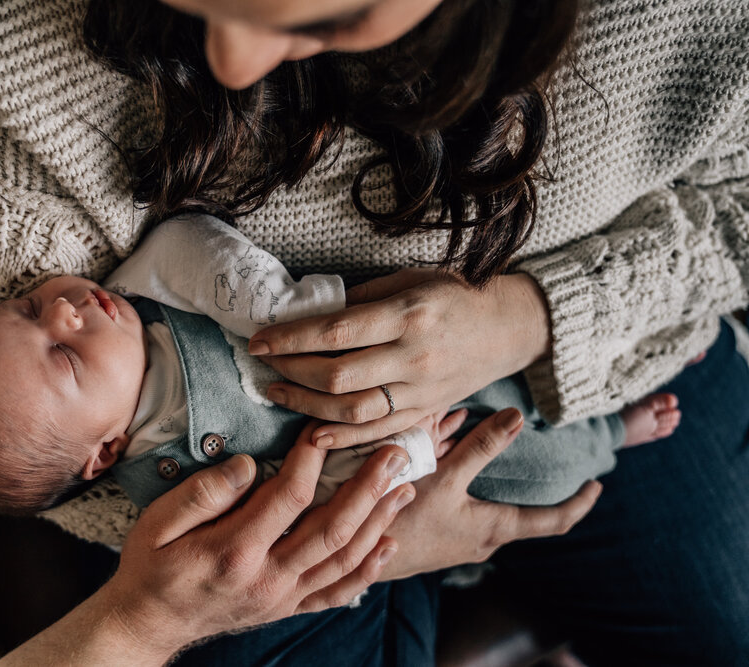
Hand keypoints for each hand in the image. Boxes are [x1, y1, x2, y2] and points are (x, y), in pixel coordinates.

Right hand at [53, 428, 413, 663]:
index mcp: (234, 551)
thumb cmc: (151, 567)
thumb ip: (202, 493)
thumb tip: (246, 465)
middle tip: (394, 454)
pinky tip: (387, 544)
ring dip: (378, 522)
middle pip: (332, 529)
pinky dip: (368, 570)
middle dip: (368, 488)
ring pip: (344, 558)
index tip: (321, 428)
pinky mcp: (287, 607)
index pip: (287, 497)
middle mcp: (267, 578)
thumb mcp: (157, 523)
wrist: (148, 624)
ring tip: (403, 488)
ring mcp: (282, 597)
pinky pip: (337, 591)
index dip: (309, 459)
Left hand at [248, 269, 551, 446]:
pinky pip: (378, 432)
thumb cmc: (454, 295)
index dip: (291, 339)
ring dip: (306, 406)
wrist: (508, 328)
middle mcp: (413, 357)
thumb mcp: (409, 281)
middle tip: (265, 364)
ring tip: (276, 393)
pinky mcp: (425, 412)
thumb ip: (361, 300)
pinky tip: (312, 434)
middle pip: (338, 376)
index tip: (260, 340)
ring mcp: (421, 391)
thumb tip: (310, 315)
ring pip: (352, 411)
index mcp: (407, 315)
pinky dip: (342, 438)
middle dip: (291, 371)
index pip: (336, 332)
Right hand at [378, 408, 601, 579]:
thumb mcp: (444, 478)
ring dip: (502, 491)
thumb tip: (517, 418)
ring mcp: (461, 544)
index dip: (580, 503)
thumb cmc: (404, 521)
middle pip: (525, 518)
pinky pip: (469, 515)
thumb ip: (480, 448)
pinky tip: (458, 475)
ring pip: (493, 514)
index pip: (555, 521)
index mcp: (495, 528)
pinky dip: (475, 494)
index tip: (597, 485)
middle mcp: (483, 541)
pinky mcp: (440, 541)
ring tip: (502, 464)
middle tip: (555, 470)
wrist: (357, 557)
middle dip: (541, 494)